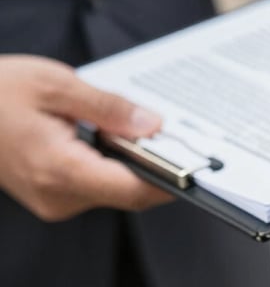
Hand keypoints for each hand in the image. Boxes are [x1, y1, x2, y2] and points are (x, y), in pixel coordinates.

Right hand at [0, 55, 173, 220]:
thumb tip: (152, 125)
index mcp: (61, 171)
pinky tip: (114, 134)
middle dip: (155, 164)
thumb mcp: (57, 86)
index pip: (134, 190)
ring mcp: (54, 200)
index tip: (200, 166)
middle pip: (129, 191)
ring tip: (141, 125)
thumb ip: (110, 109)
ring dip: (133, 161)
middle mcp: (59, 197)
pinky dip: (113, 162)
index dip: (171, 181)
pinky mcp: (52, 194)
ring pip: (114, 187)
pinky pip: (96, 183)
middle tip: (175, 132)